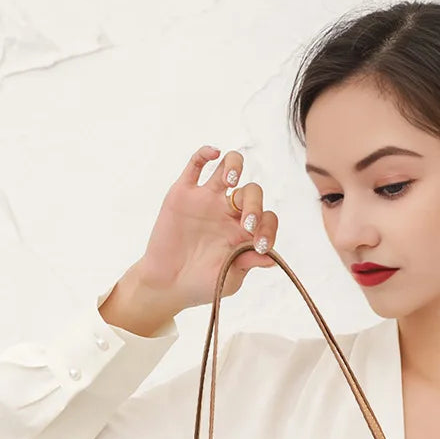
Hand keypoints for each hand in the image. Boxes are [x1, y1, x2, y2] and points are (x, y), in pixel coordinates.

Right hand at [135, 145, 278, 311]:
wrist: (167, 285)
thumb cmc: (201, 285)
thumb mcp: (230, 277)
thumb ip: (248, 263)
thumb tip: (272, 258)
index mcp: (244, 231)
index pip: (267, 218)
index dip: (268, 228)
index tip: (260, 246)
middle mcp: (228, 212)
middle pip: (251, 192)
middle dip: (254, 205)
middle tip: (247, 224)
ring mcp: (207, 200)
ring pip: (228, 168)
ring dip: (234, 168)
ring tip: (230, 181)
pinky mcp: (183, 193)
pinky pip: (195, 166)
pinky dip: (205, 154)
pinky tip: (214, 153)